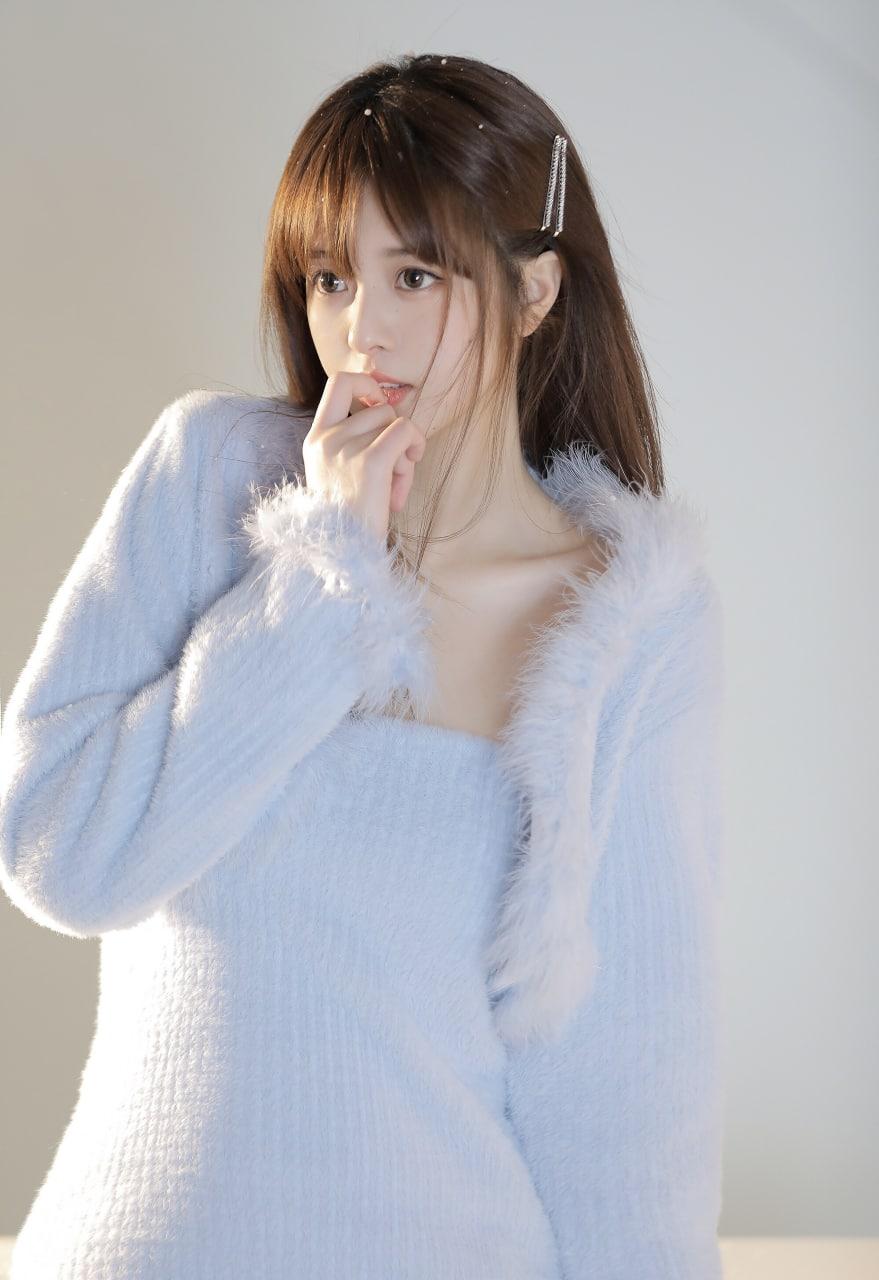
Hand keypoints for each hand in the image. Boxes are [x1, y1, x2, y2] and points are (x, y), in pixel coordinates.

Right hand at [302, 372, 426, 543]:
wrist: (345, 552)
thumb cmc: (350, 517)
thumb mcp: (338, 473)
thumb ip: (355, 441)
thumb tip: (391, 410)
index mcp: (315, 439)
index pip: (339, 382)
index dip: (366, 384)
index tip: (378, 406)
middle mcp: (327, 439)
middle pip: (379, 408)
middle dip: (395, 434)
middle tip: (395, 468)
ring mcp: (346, 449)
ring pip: (395, 421)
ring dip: (406, 451)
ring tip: (395, 483)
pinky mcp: (371, 462)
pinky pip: (405, 431)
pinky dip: (415, 446)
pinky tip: (408, 474)